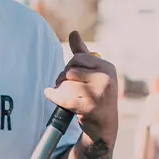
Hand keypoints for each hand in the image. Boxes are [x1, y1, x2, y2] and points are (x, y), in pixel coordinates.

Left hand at [44, 31, 118, 149]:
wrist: (103, 126)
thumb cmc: (96, 95)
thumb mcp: (93, 72)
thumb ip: (82, 53)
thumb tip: (73, 32)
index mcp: (107, 67)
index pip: (77, 58)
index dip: (68, 67)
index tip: (69, 77)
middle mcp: (106, 78)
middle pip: (70, 71)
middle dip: (62, 78)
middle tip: (63, 87)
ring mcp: (100, 93)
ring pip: (67, 84)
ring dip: (60, 90)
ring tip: (64, 96)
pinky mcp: (91, 107)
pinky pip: (65, 98)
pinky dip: (54, 97)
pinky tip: (50, 95)